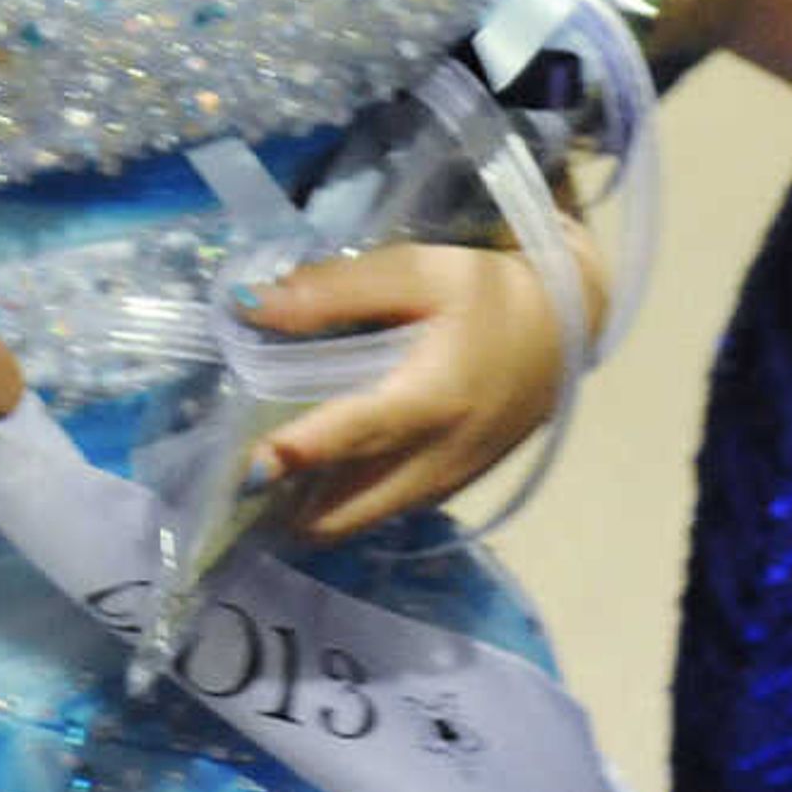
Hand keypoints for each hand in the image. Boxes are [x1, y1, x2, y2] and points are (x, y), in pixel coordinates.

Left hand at [235, 239, 582, 542]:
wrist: (565, 325)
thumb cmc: (488, 292)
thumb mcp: (417, 272)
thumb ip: (334, 291)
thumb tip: (249, 304)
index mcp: (428, 402)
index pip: (350, 437)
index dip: (294, 455)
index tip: (245, 468)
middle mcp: (435, 460)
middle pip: (345, 510)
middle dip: (284, 507)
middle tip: (227, 483)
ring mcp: (445, 483)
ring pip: (362, 520)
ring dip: (310, 512)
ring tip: (257, 484)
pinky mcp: (452, 487)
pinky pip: (385, 511)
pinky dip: (344, 504)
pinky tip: (311, 478)